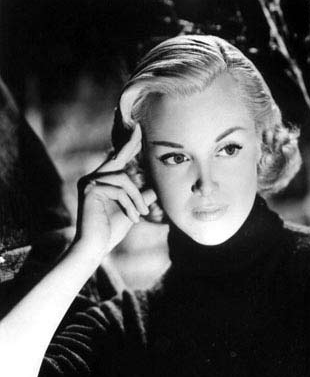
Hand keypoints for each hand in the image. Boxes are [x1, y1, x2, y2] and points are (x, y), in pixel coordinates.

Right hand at [74, 124, 156, 257]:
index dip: (127, 145)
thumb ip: (140, 197)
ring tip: (142, 214)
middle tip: (140, 128)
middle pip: (117, 160)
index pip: (116, 160)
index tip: (137, 130)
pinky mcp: (90, 190)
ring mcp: (88, 183)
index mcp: (99, 182)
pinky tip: (133, 218)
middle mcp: (91, 178)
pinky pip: (119, 190)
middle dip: (130, 144)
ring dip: (137, 197)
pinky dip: (129, 204)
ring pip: (123, 179)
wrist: (95, 248)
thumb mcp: (131, 210)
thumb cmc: (111, 231)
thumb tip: (155, 188)